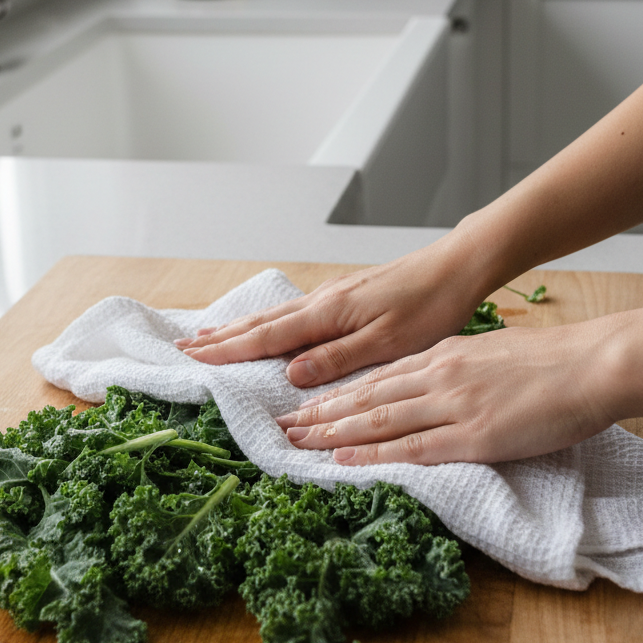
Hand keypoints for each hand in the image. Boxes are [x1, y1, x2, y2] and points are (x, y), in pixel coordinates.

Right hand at [175, 232, 496, 387]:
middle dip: (223, 337)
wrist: (456, 267)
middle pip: (262, 322)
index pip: (267, 336)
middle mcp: (324, 301)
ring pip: (276, 315)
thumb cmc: (430, 305)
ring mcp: (333, 295)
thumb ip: (337, 358)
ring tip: (211, 334)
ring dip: (240, 327)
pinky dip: (268, 320)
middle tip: (186, 347)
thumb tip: (290, 375)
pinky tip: (268, 324)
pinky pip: (294, 311)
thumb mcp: (387, 342)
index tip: (194, 358)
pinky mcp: (346, 295)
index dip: (229, 350)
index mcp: (329, 313)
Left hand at [274, 321, 616, 464]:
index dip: (336, 395)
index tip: (305, 406)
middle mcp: (438, 376)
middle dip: (319, 414)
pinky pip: (413, 447)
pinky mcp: (474, 434)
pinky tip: (344, 460)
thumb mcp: (489, 353)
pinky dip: (374, 454)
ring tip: (296, 443)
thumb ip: (455, 369)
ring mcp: (453, 404)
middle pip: (365, 398)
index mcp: (442, 356)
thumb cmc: (549, 361)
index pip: (376, 378)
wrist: (591, 363)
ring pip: (378, 420)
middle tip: (281, 427)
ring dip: (332, 433)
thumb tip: (430, 385)